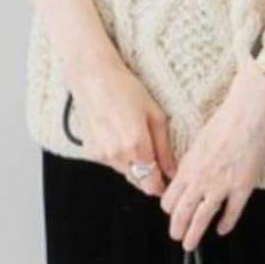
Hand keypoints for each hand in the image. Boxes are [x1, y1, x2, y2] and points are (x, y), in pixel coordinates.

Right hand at [66, 52, 178, 196]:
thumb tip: (173, 171)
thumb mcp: (155, 115)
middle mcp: (117, 156)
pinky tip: (120, 135)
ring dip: (134, 165)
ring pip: (125, 173)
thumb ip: (165, 149)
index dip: (162, 185)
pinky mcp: (91, 152)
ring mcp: (102, 156)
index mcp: (137, 146)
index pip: (152, 185)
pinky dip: (119, 156)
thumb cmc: (126, 89)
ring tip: (136, 138)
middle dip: (149, 175)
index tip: (168, 179)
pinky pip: (111, 163)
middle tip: (156, 156)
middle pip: (139, 182)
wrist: (93, 78)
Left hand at [160, 60, 264, 249]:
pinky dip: (226, 224)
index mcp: (189, 165)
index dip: (169, 208)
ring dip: (194, 234)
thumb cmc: (226, 118)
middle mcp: (201, 178)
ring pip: (201, 218)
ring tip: (190, 244)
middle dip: (177, 227)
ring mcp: (221, 185)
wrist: (250, 110)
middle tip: (176, 236)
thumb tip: (189, 173)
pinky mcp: (243, 186)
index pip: (170, 196)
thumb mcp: (200, 139)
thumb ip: (194, 160)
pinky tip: (222, 230)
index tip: (171, 212)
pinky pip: (231, 213)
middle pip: (181, 212)